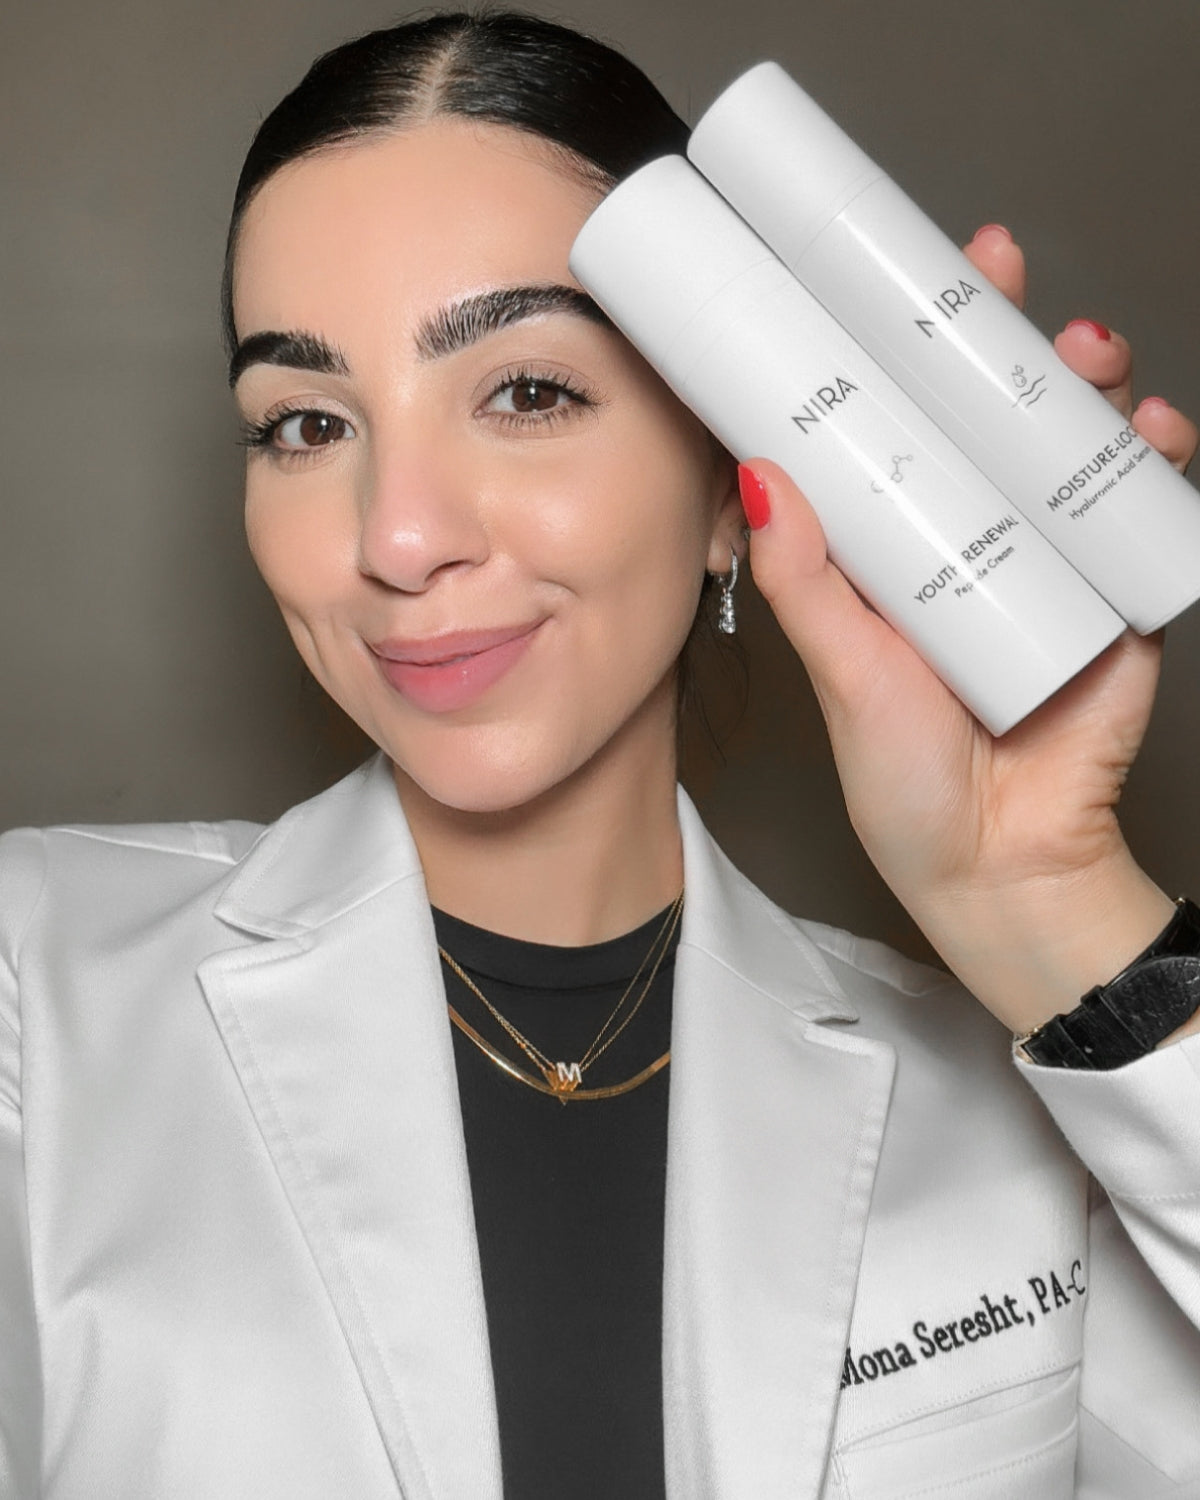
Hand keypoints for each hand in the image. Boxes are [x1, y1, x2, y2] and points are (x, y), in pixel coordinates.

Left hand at [742, 226, 1199, 1033]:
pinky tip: (1147, 431)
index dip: (892, 352)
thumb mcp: (845, 671)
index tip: (882, 284)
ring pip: (1066, 441)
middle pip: (985, 410)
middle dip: (996, 332)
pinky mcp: (1112, 589)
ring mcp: (1045, 558)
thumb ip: (805, 580)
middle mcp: (968, 538)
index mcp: (894, 548)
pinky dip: (1154, 460)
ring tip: (1079, 347)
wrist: (1004, 863)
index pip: (894, 426)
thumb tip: (758, 476)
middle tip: (993, 269)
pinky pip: (1141, 506)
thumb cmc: (909, 781)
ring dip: (1080, 377)